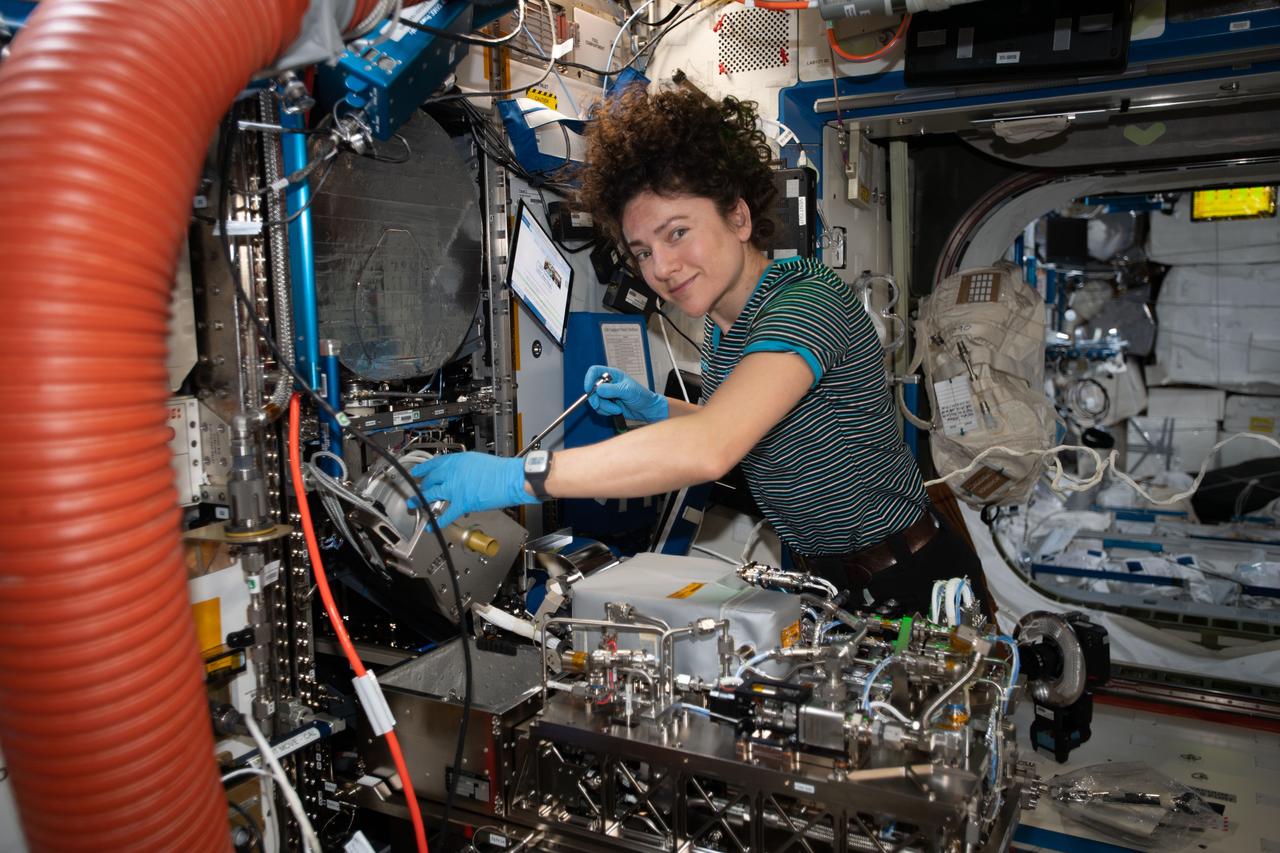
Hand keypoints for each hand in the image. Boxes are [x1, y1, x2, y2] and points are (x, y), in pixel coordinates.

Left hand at [408, 452, 538, 528]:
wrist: (510, 478)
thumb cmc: (500, 471)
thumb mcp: (476, 461)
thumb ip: (462, 467)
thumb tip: (456, 475)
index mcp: (457, 461)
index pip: (434, 464)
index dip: (423, 469)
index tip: (416, 473)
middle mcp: (453, 472)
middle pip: (430, 480)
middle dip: (423, 487)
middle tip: (419, 491)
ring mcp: (456, 488)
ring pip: (432, 495)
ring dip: (422, 501)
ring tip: (415, 505)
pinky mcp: (462, 502)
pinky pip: (446, 514)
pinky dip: (438, 521)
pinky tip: (432, 525)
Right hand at [584, 365, 667, 422]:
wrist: (646, 410)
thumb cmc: (642, 396)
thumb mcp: (628, 391)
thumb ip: (613, 390)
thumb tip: (598, 389)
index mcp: (612, 374)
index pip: (594, 371)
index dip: (589, 379)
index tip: (589, 389)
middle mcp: (608, 383)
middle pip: (592, 388)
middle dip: (596, 398)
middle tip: (601, 404)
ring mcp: (607, 394)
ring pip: (595, 400)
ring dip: (605, 407)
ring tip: (617, 408)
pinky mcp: (607, 404)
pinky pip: (599, 408)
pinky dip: (606, 412)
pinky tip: (617, 411)